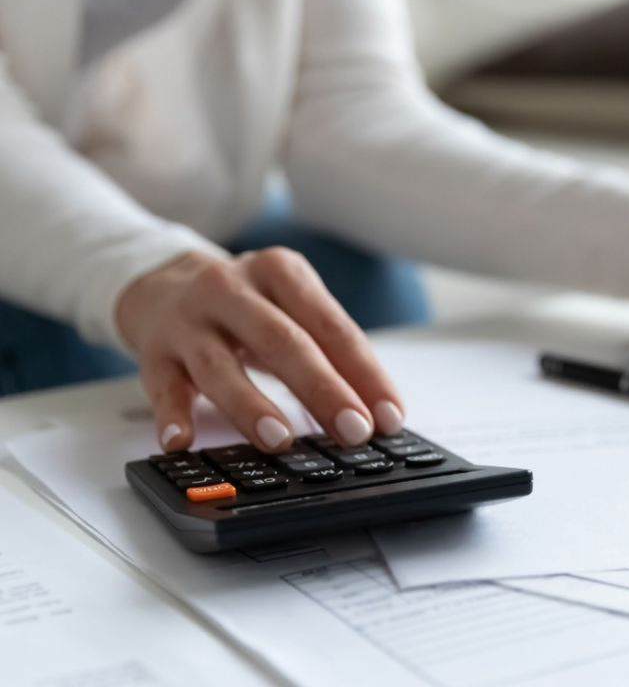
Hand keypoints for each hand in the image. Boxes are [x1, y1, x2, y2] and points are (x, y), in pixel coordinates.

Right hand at [116, 248, 405, 452]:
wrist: (161, 282)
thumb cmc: (247, 306)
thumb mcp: (290, 309)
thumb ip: (329, 352)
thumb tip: (375, 411)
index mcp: (281, 272)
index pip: (332, 327)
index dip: (364, 374)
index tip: (389, 416)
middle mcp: (231, 288)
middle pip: (282, 341)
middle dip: (322, 389)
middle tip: (354, 431)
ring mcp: (188, 319)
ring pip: (220, 366)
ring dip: (251, 406)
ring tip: (280, 440)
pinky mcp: (153, 351)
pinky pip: (162, 386)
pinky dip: (173, 415)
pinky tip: (182, 442)